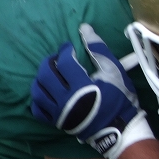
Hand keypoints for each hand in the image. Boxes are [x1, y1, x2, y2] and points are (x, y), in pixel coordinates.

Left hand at [31, 23, 153, 158]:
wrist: (120, 129)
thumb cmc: (120, 99)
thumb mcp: (115, 72)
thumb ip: (100, 50)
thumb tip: (84, 29)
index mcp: (82, 86)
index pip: (64, 62)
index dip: (65, 50)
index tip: (69, 47)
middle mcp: (67, 100)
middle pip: (46, 75)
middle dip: (49, 62)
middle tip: (57, 58)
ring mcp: (60, 113)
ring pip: (38, 92)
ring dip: (41, 79)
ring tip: (49, 73)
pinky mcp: (58, 123)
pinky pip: (38, 110)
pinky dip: (38, 99)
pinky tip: (45, 92)